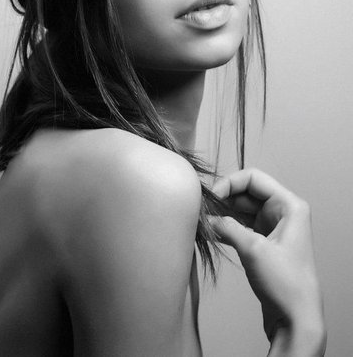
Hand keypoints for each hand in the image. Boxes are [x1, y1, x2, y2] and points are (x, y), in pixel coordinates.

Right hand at [210, 169, 325, 355]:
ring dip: (222, 214)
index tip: (211, 197)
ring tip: (203, 220)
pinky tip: (210, 231)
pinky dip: (226, 227)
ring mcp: (273, 227)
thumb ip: (227, 227)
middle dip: (223, 199)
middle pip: (246, 192)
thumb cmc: (286, 284)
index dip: (230, 183)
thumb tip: (205, 217)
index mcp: (289, 205)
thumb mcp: (253, 249)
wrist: (295, 319)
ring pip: (241, 209)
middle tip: (201, 209)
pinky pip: (240, 225)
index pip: (254, 178)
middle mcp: (283, 212)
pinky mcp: (264, 242)